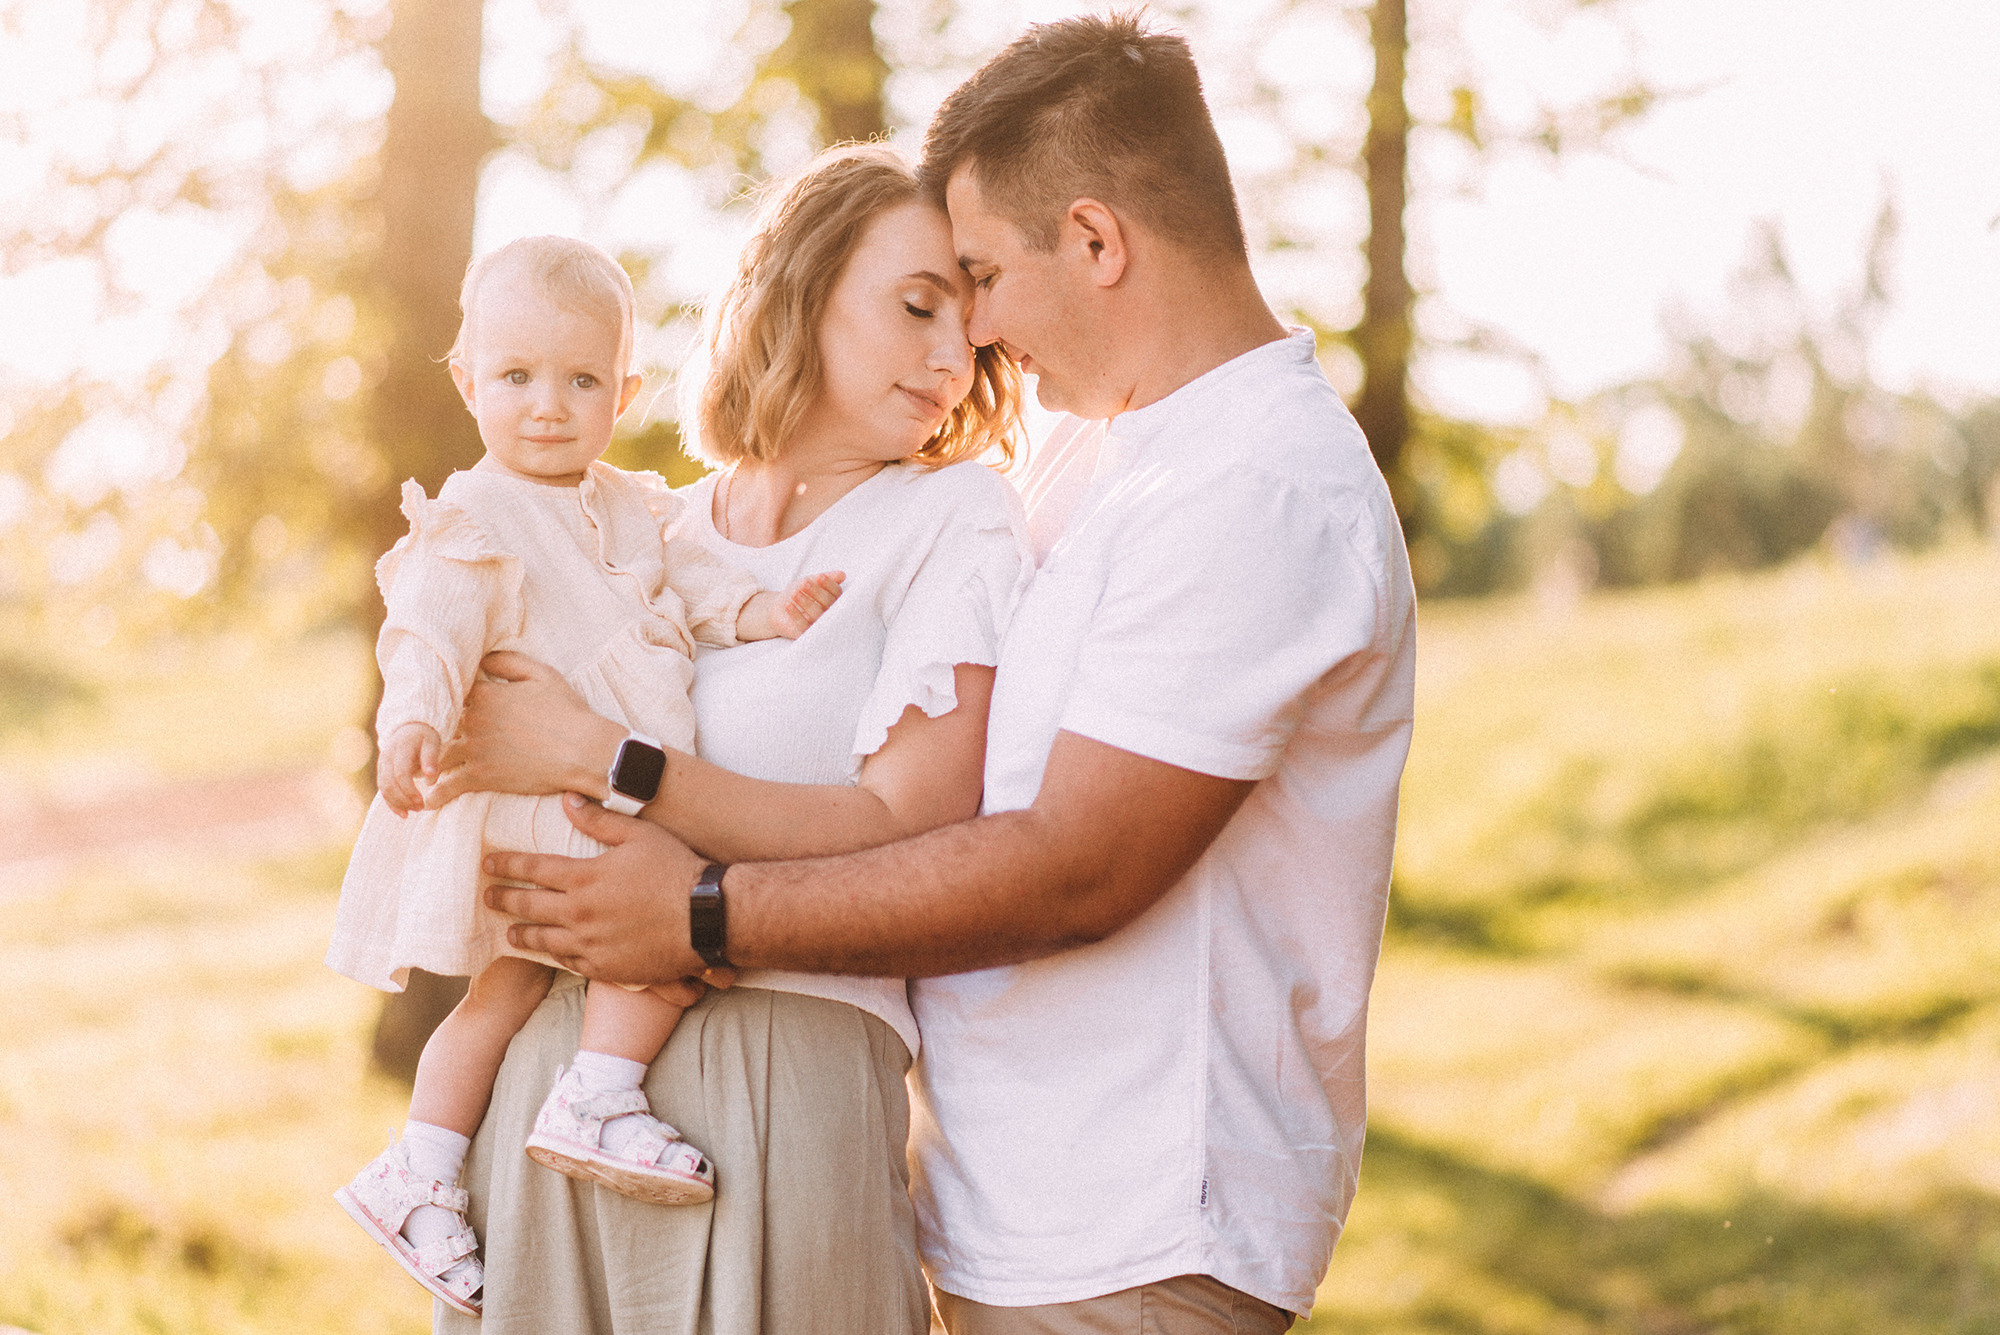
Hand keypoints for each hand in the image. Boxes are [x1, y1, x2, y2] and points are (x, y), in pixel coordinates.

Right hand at [378, 723, 439, 814]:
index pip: (400, 774)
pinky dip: (391, 803)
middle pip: (389, 784)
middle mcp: (387, 757)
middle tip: (420, 808)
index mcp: (400, 749)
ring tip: (413, 812)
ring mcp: (382, 765)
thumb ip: (431, 759)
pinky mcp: (382, 772)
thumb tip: (431, 779)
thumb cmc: (425, 737)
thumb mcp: (432, 742)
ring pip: (384, 788)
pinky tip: (403, 813)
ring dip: (397, 803)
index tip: (421, 802)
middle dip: (403, 800)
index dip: (409, 790)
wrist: (409, 727)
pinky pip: (383, 790)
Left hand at [428, 651, 621, 807]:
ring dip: (424, 765)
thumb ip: (509, 661)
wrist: (581, 750)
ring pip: (436, 755)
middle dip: (427, 733)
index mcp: (486, 693)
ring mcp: (475, 749)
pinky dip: (436, 795)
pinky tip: (427, 800)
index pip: (453, 692)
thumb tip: (485, 657)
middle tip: (416, 741)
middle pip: (438, 724)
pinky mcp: (481, 776)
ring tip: (416, 772)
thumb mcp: (542, 674)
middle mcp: (473, 720)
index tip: (442, 704)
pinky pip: (448, 786)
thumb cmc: (567, 711)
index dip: (447, 698)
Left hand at [483, 792, 709, 982]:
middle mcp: (580, 913)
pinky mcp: (606, 967)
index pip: (533, 869)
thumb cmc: (676, 870)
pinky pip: (570, 962)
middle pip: (530, 906)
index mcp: (585, 877)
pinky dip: (554, 956)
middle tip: (487, 897)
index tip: (488, 864)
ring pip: (543, 940)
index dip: (507, 865)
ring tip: (510, 933)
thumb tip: (568, 800)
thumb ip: (600, 821)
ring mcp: (591, 943)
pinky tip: (550, 952)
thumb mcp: (639, 835)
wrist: (705, 918)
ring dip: (522, 935)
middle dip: (504, 899)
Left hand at [767, 570, 844, 639]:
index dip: (829, 585)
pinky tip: (788, 605)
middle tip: (804, 583)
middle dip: (816, 592)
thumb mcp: (811, 581)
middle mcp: (829, 614)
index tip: (819, 577)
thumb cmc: (798, 592)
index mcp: (834, 601)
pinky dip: (795, 615)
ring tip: (795, 594)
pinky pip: (803, 626)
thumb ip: (826, 578)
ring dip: (806, 603)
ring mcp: (818, 625)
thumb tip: (842, 575)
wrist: (779, 607)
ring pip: (817, 615)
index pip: (837, 593)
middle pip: (828, 603)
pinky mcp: (806, 634)